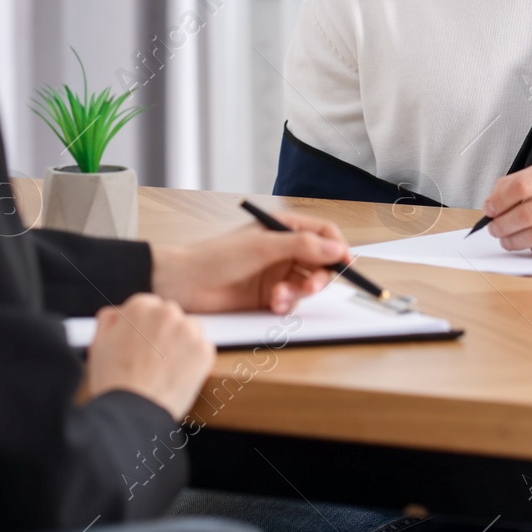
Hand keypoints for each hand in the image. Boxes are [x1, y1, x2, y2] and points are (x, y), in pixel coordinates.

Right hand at [86, 293, 214, 420]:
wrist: (131, 413)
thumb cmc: (113, 383)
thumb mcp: (99, 345)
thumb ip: (109, 320)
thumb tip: (118, 312)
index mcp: (140, 306)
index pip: (150, 307)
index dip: (147, 329)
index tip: (146, 345)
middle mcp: (166, 312)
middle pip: (172, 316)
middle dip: (166, 333)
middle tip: (155, 359)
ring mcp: (187, 331)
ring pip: (191, 330)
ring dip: (184, 343)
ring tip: (167, 368)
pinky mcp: (204, 351)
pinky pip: (204, 349)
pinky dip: (196, 361)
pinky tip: (178, 376)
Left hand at [150, 211, 348, 313]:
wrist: (186, 284)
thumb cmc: (217, 256)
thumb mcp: (263, 247)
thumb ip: (302, 246)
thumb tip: (337, 248)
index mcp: (283, 227)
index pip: (324, 232)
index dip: (338, 247)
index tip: (345, 264)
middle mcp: (283, 248)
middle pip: (321, 261)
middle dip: (319, 276)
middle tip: (311, 287)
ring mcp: (277, 272)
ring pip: (308, 283)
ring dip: (299, 292)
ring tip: (278, 297)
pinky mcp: (269, 294)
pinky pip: (292, 300)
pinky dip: (287, 303)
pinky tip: (272, 304)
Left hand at [483, 158, 531, 257]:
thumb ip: (527, 181)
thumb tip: (494, 200)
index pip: (521, 186)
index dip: (499, 200)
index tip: (489, 208)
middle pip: (526, 214)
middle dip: (502, 224)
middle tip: (494, 228)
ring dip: (514, 241)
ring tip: (506, 239)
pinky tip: (531, 245)